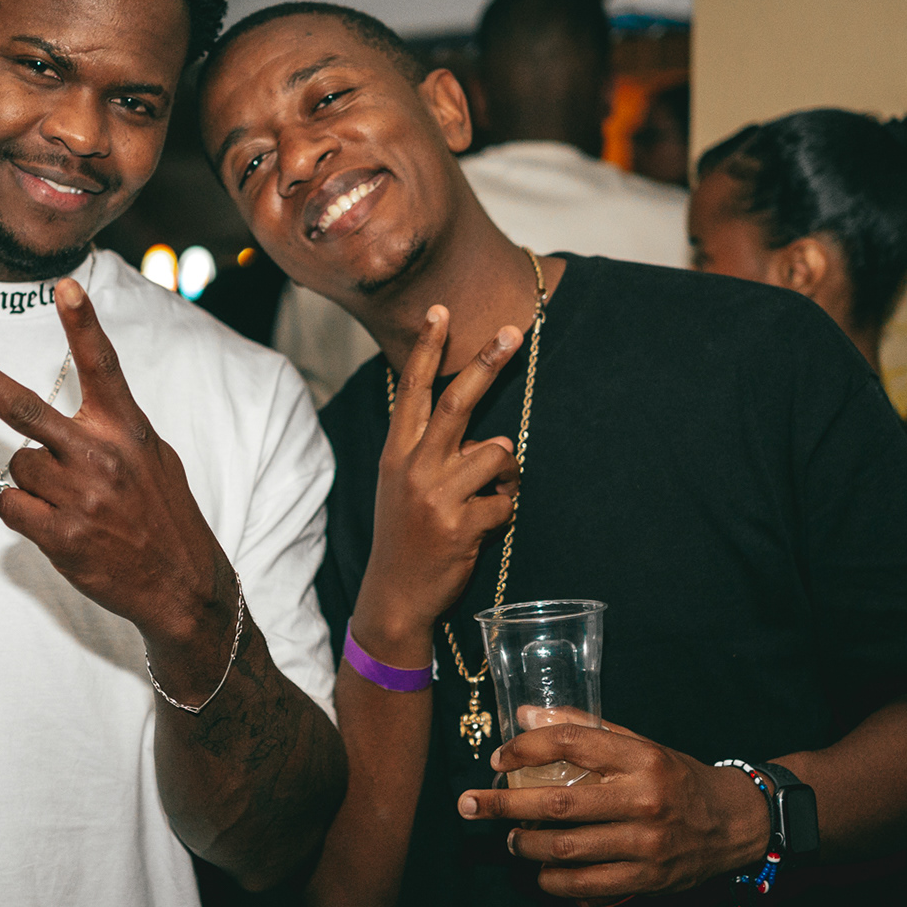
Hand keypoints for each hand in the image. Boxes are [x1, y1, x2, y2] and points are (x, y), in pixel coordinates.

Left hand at [0, 278, 232, 658]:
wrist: (181, 585)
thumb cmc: (162, 513)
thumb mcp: (154, 457)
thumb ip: (112, 429)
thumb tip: (70, 416)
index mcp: (126, 430)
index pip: (102, 367)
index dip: (82, 325)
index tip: (64, 286)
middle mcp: (102, 457)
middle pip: (28, 411)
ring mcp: (80, 498)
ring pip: (18, 466)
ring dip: (33, 480)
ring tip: (69, 500)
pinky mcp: (62, 536)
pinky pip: (11, 506)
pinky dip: (24, 512)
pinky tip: (58, 524)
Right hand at [349, 307, 521, 663]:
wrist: (394, 596)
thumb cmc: (405, 535)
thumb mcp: (400, 484)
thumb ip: (429, 451)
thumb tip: (480, 430)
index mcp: (397, 453)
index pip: (411, 390)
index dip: (426, 349)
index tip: (441, 310)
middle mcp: (414, 467)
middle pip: (457, 403)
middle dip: (486, 363)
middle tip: (512, 333)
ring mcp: (437, 496)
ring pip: (496, 453)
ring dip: (507, 472)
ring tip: (493, 494)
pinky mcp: (461, 525)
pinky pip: (506, 501)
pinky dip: (505, 511)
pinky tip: (486, 526)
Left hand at [455, 720, 771, 900]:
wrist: (734, 822)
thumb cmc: (675, 777)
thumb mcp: (639, 743)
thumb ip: (584, 728)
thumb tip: (526, 713)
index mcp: (639, 757)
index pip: (569, 743)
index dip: (524, 748)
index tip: (498, 759)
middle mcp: (642, 799)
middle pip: (556, 803)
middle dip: (503, 805)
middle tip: (470, 805)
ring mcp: (645, 843)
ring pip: (565, 849)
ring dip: (524, 845)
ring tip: (510, 838)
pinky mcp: (648, 878)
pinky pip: (586, 886)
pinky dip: (553, 881)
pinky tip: (539, 872)